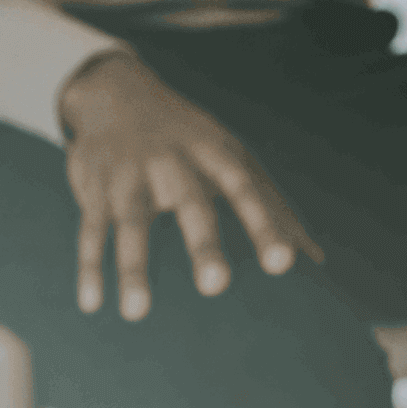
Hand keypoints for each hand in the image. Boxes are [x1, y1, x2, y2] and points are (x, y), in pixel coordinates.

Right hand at [59, 54, 322, 320]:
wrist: (118, 94)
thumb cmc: (192, 139)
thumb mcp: (235, 158)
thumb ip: (273, 206)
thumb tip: (316, 258)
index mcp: (216, 154)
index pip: (246, 190)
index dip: (265, 224)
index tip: (285, 264)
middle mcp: (173, 162)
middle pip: (191, 203)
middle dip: (203, 243)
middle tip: (217, 286)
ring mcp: (130, 173)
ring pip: (130, 222)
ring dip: (133, 267)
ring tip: (137, 314)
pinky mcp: (95, 188)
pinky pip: (90, 230)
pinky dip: (90, 266)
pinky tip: (92, 304)